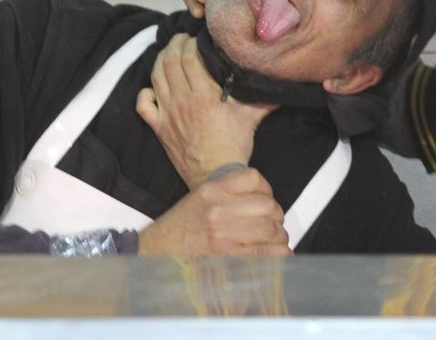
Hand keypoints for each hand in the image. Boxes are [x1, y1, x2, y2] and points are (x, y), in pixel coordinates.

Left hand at [136, 33, 276, 188]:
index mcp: (205, 95)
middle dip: (175, 44)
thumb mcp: (252, 117)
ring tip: (169, 52)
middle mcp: (183, 101)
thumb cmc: (235, 146)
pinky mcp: (159, 127)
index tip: (197, 39)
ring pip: (156, 77)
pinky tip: (154, 87)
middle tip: (182, 39)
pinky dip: (145, 92)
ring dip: (160, 60)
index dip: (191, 43)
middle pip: (170, 61)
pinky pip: (143, 104)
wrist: (215, 175)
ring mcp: (168, 113)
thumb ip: (264, 97)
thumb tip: (281, 80)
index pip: (191, 58)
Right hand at [137, 168, 291, 255]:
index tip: (266, 198)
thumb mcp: (198, 198)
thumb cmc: (179, 228)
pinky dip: (279, 253)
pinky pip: (266, 253)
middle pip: (268, 204)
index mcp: (211, 190)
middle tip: (274, 222)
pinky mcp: (228, 257)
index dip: (267, 188)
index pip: (254, 178)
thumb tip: (261, 197)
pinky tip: (278, 252)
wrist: (155, 253)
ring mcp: (224, 234)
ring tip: (276, 239)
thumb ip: (226, 193)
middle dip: (276, 215)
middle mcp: (218, 209)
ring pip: (271, 229)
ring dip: (280, 235)